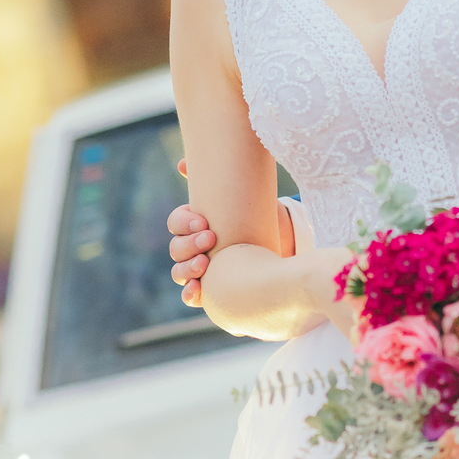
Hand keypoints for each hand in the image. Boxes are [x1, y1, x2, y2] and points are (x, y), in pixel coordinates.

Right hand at [168, 159, 294, 306]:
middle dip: (189, 244)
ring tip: (204, 265)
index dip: (184, 223)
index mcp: (195, 224)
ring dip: (186, 269)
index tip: (204, 221)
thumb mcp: (244, 194)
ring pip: (179, 272)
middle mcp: (193, 248)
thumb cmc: (258, 215)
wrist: (282, 241)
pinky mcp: (213, 289)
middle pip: (176, 248)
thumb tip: (182, 163)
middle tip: (211, 239)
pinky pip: (192, 296)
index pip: (176, 223)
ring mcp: (201, 270)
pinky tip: (197, 290)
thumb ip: (220, 176)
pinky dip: (190, 294)